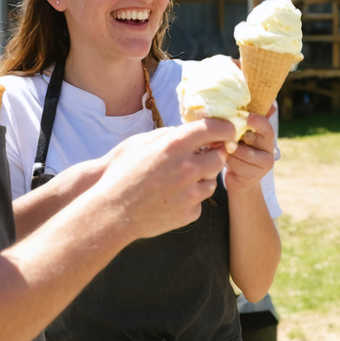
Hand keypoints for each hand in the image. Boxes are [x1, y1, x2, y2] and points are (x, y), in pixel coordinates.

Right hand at [95, 119, 235, 239]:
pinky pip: (200, 202)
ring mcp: (190, 193)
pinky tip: (173, 198)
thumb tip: (184, 131)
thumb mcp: (139, 144)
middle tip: (205, 155)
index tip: (229, 129)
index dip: (225, 127)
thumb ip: (166, 135)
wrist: (111, 213)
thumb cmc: (120, 175)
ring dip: (203, 178)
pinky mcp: (189, 213)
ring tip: (182, 180)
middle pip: (219, 157)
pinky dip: (191, 199)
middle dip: (214, 154)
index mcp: (174, 146)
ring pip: (212, 182)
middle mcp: (187, 168)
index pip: (212, 129)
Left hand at [225, 112, 275, 192]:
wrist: (240, 179)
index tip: (244, 116)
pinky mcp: (254, 176)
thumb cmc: (239, 151)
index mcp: (267, 137)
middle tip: (226, 132)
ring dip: (228, 149)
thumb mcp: (243, 135)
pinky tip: (224, 160)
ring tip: (222, 147)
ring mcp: (264, 165)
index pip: (266, 126)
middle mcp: (269, 150)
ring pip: (241, 152)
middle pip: (254, 139)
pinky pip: (236, 164)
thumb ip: (247, 121)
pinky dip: (227, 161)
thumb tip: (264, 103)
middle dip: (237, 134)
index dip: (255, 121)